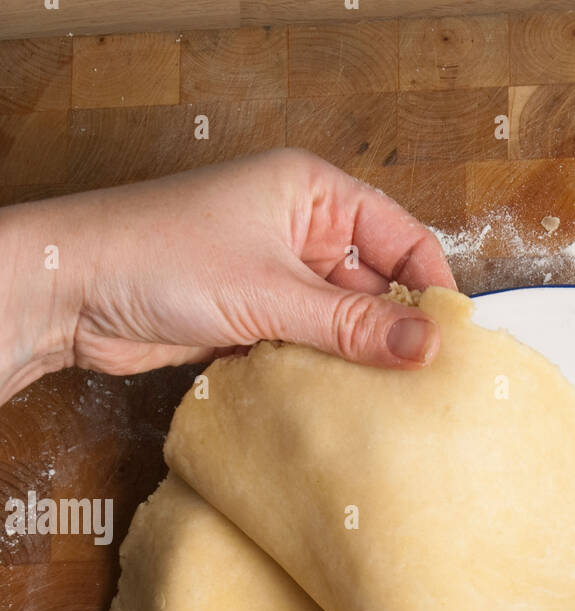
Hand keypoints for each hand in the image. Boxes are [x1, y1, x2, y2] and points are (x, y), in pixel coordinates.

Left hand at [0, 148, 456, 402]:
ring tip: (385, 402)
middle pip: (374, 285)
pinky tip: (336, 403)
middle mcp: (298, 230)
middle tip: (423, 385)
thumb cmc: (156, 256)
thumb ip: (353, 325)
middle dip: (394, 332)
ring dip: (355, 360)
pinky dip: (320, 374)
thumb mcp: (271, 293)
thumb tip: (426, 346)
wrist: (73, 292)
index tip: (452, 341)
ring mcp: (275, 276)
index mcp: (312, 193)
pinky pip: (307, 348)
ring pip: (341, 323)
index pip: (402, 237)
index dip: (430, 287)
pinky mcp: (253, 319)